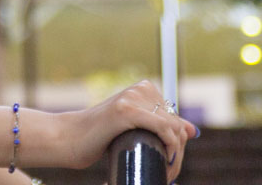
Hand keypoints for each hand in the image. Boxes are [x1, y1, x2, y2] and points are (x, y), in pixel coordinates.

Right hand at [57, 80, 196, 181]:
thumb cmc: (99, 137)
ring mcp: (131, 97)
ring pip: (173, 129)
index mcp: (143, 89)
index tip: (169, 163)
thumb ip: (159, 125)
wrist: (69, 139)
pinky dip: (170, 146)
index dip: (179, 144)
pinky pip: (163, 127)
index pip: (176, 119)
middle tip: (168, 172)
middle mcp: (139, 89)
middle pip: (176, 125)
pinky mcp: (125, 110)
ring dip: (175, 155)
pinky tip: (165, 159)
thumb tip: (192, 131)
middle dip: (177, 152)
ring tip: (164, 171)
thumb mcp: (134, 129)